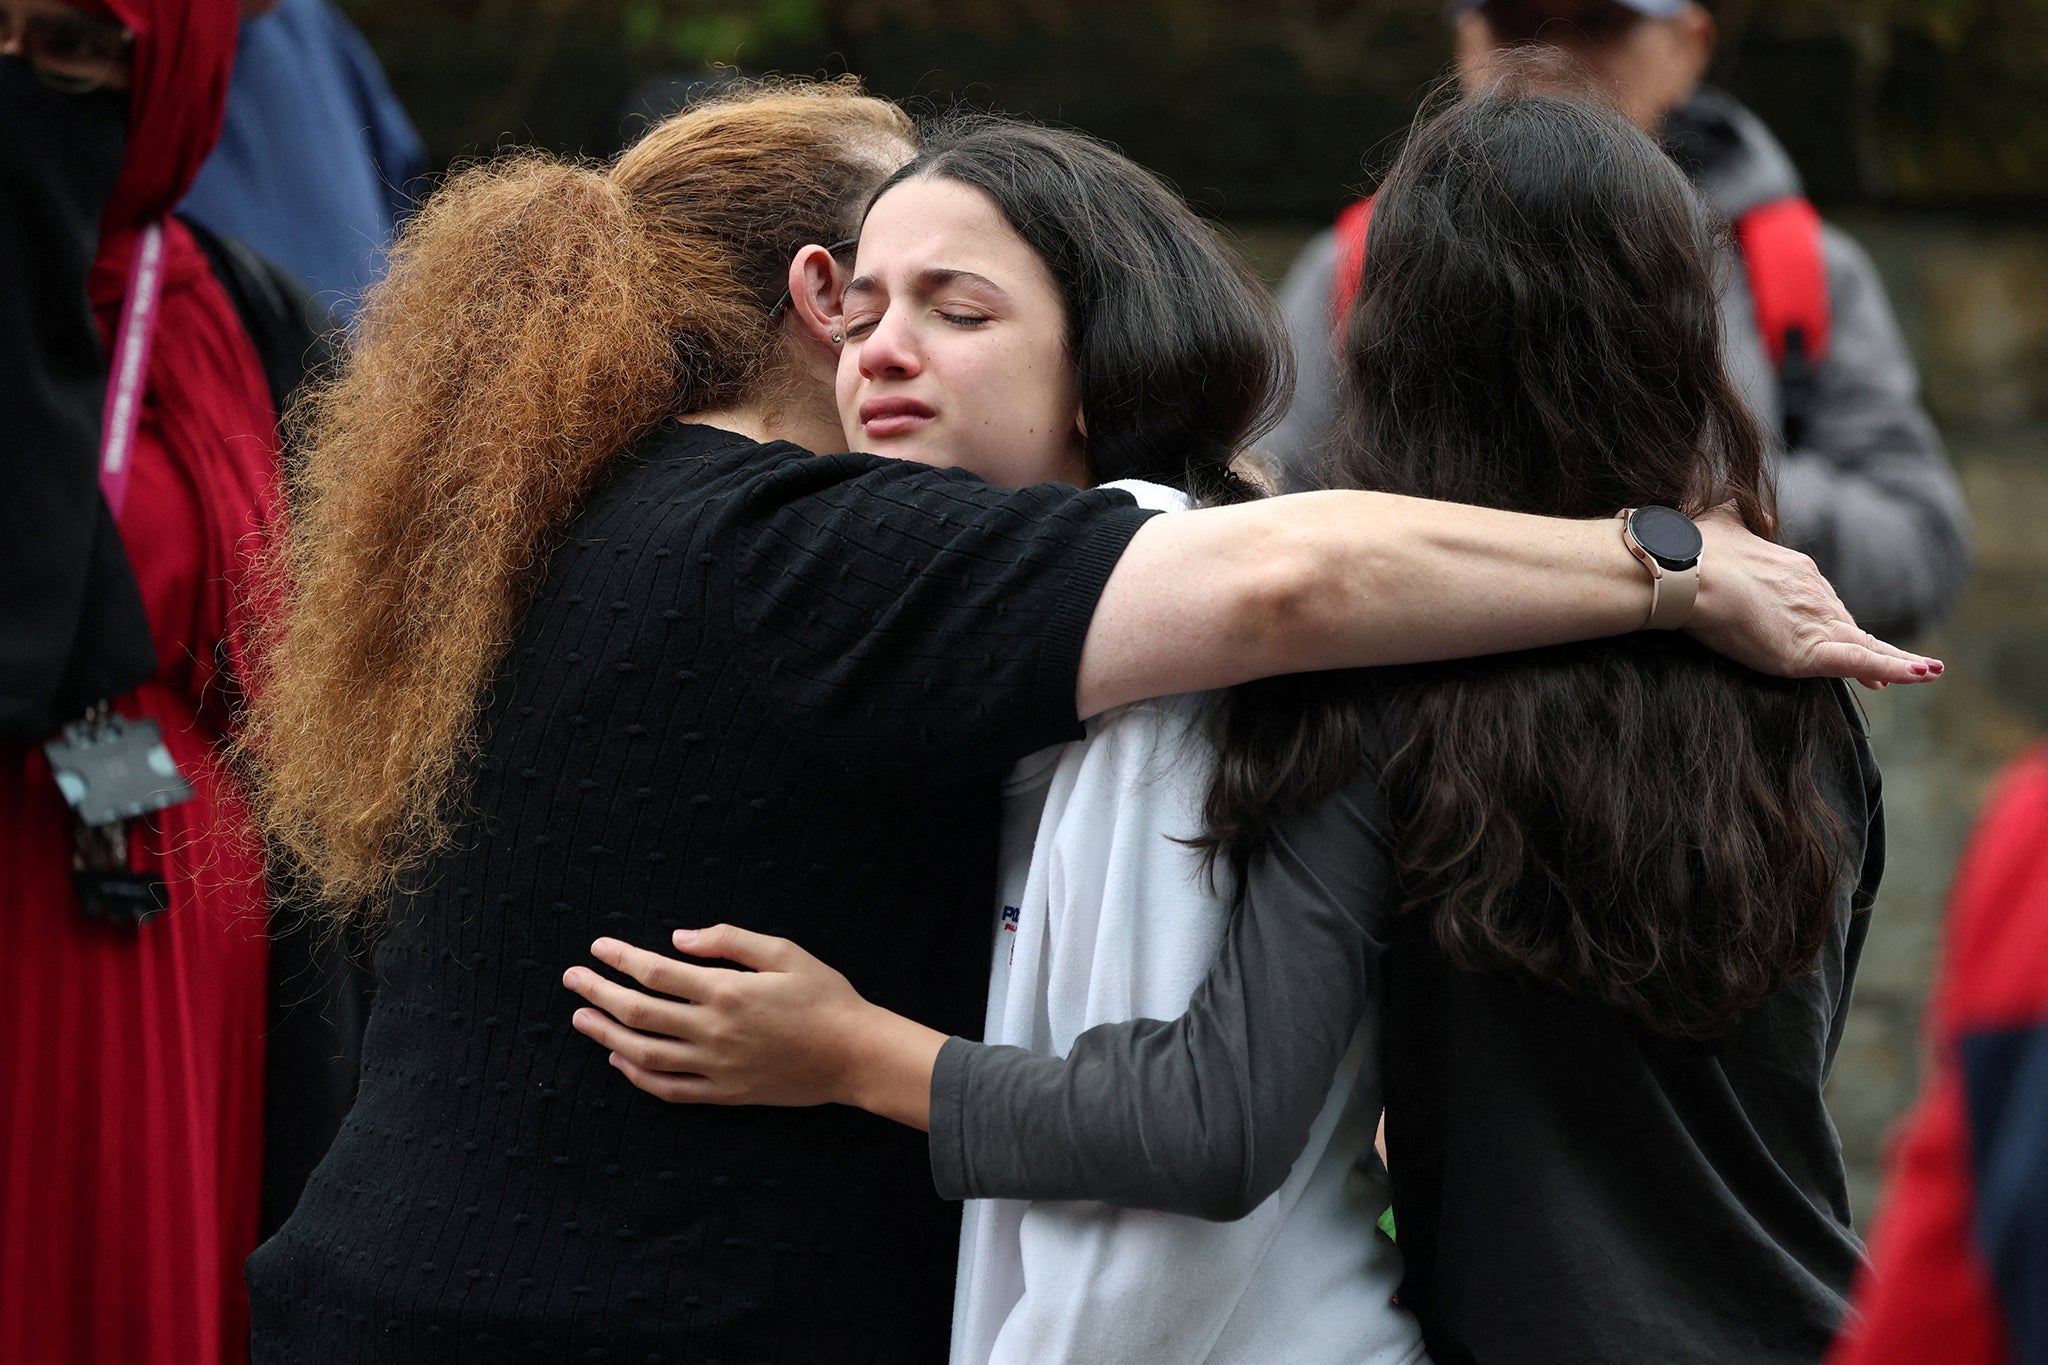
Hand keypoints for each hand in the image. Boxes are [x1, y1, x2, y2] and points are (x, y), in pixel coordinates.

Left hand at [563, 925, 876, 1107]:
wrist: (854, 1055)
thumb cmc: (825, 996)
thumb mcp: (785, 952)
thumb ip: (730, 940)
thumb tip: (678, 939)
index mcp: (726, 991)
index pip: (656, 973)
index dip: (621, 958)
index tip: (598, 947)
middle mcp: (713, 1031)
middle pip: (639, 1012)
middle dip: (599, 993)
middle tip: (572, 979)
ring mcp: (716, 1066)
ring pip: (644, 1053)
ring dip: (606, 1034)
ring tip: (581, 1019)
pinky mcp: (724, 1093)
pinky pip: (669, 1089)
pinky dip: (638, 1076)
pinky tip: (620, 1060)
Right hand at [1685, 505, 1941, 688]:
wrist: (1688, 571)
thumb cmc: (1695, 549)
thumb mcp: (1725, 521)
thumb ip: (1747, 519)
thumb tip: (1765, 517)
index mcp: (1797, 568)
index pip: (1822, 601)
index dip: (1833, 621)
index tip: (1842, 635)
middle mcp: (1813, 593)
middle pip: (1845, 625)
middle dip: (1865, 646)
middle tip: (1886, 672)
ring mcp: (1813, 620)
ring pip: (1863, 644)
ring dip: (1896, 660)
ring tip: (1924, 670)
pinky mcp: (1807, 650)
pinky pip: (1861, 661)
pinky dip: (1897, 668)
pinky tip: (1923, 672)